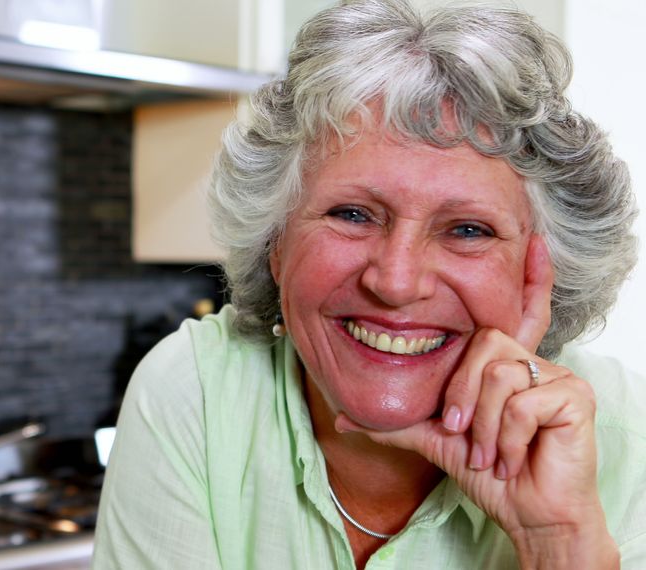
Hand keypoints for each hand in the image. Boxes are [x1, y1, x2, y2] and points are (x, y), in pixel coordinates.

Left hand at [335, 236, 618, 567]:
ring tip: (487, 452)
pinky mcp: (575, 397)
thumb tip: (341, 419)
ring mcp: (557, 377)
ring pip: (495, 375)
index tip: (533, 242)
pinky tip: (511, 458)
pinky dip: (504, 437)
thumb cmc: (489, 473)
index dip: (530, 277)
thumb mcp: (433, 440)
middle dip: (461, 396)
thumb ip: (394, 423)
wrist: (526, 513)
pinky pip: (519, 403)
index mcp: (506, 364)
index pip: (517, 311)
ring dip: (482, 425)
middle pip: (482, 343)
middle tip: (459, 431)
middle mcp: (534, 361)